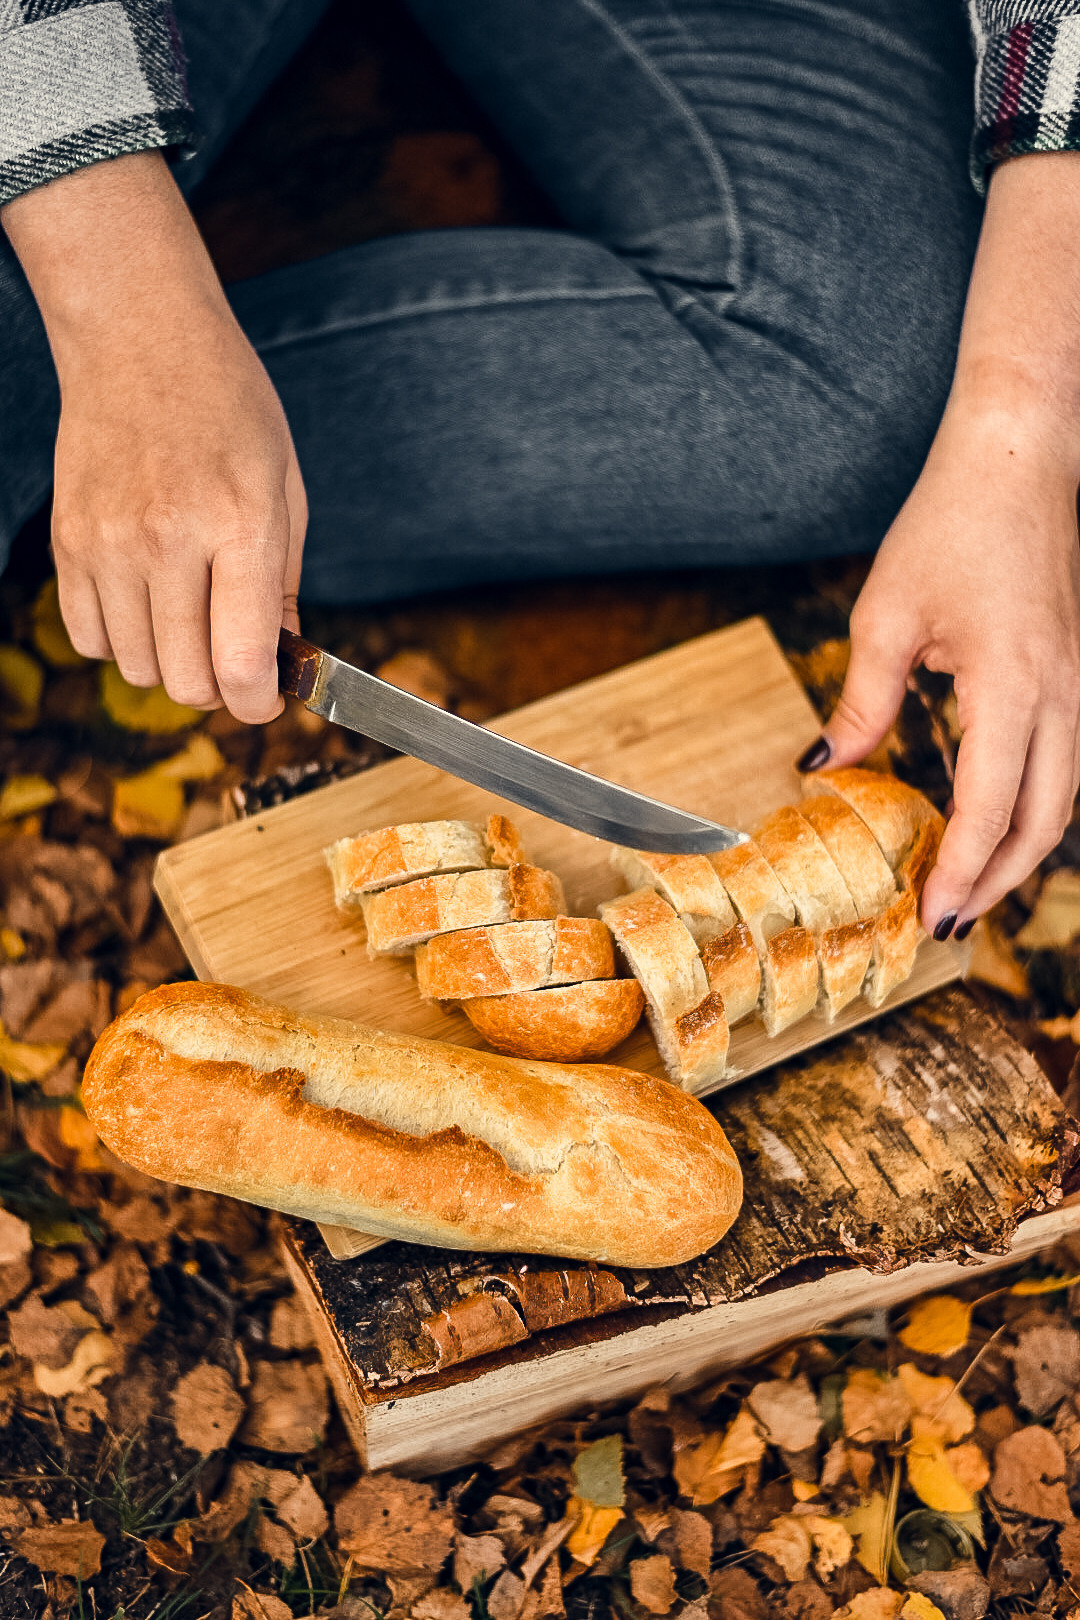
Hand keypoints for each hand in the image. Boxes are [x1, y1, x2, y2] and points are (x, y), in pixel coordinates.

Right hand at [3, 151, 305, 723]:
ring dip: (170, 663)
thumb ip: (285, 582)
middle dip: (219, 690)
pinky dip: (121, 639)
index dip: (258, 704)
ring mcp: (109, 543)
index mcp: (239, 526)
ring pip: (137, 668)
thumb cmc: (227, 404)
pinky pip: (89, 638)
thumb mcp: (284, 485)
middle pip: (186, 681)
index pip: (240, 663)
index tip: (266, 699)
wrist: (139, 336)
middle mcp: (168, 540)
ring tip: (191, 618)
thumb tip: (281, 659)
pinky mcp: (68, 541)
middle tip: (234, 660)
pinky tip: (147, 601)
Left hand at [806, 399, 1079, 935]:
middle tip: (952, 920)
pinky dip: (1035, 803)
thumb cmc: (951, 523)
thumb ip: (859, 705)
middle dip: (1000, 881)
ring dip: (1023, 848)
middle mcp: (1065, 693)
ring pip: (1067, 795)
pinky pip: (1068, 760)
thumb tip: (822, 771)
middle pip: (1047, 821)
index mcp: (1015, 686)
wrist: (1020, 455)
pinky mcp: (1079, 670)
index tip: (932, 916)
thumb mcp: (885, 618)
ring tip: (973, 884)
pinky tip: (997, 817)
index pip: (991, 810)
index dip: (962, 872)